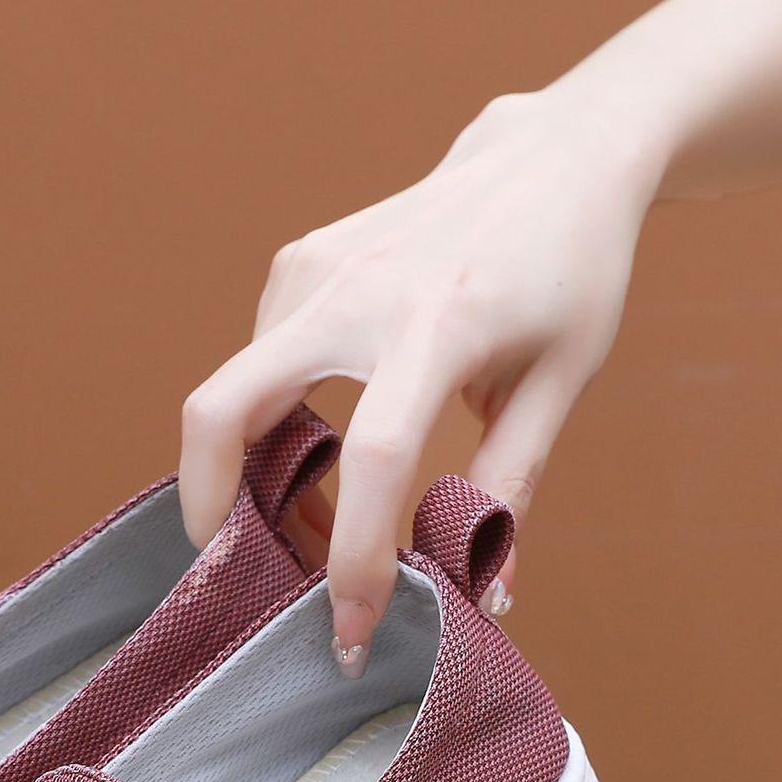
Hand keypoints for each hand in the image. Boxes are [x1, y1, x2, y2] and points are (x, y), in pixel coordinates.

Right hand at [178, 90, 656, 669]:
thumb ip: (508, 488)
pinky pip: (254, 368)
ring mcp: (314, 270)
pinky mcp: (297, 265)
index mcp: (442, 323)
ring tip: (312, 525)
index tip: (351, 629)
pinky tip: (319, 455)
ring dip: (250, 479)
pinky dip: (267, 429)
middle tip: (237, 574)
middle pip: (224, 412)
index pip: (375, 460)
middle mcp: (358, 290)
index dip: (355, 559)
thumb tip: (480, 589)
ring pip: (229, 400)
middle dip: (210, 511)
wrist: (557, 152)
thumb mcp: (559, 382)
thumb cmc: (571, 269)